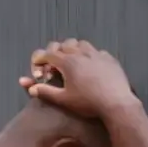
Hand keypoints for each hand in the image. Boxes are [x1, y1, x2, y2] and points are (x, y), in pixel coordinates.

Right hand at [18, 39, 138, 118]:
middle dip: (55, 53)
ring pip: (80, 44)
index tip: (38, 69)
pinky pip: (96, 51)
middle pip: (63, 44)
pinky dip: (89, 56)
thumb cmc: (88, 103)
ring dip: (73, 50)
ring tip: (72, 64)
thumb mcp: (63, 100)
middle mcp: (81, 53)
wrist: (116, 103)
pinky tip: (90, 68)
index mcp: (67, 62)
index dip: (39, 60)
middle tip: (54, 67)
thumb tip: (31, 88)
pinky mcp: (109, 58)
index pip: (47, 54)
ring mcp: (96, 54)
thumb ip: (46, 92)